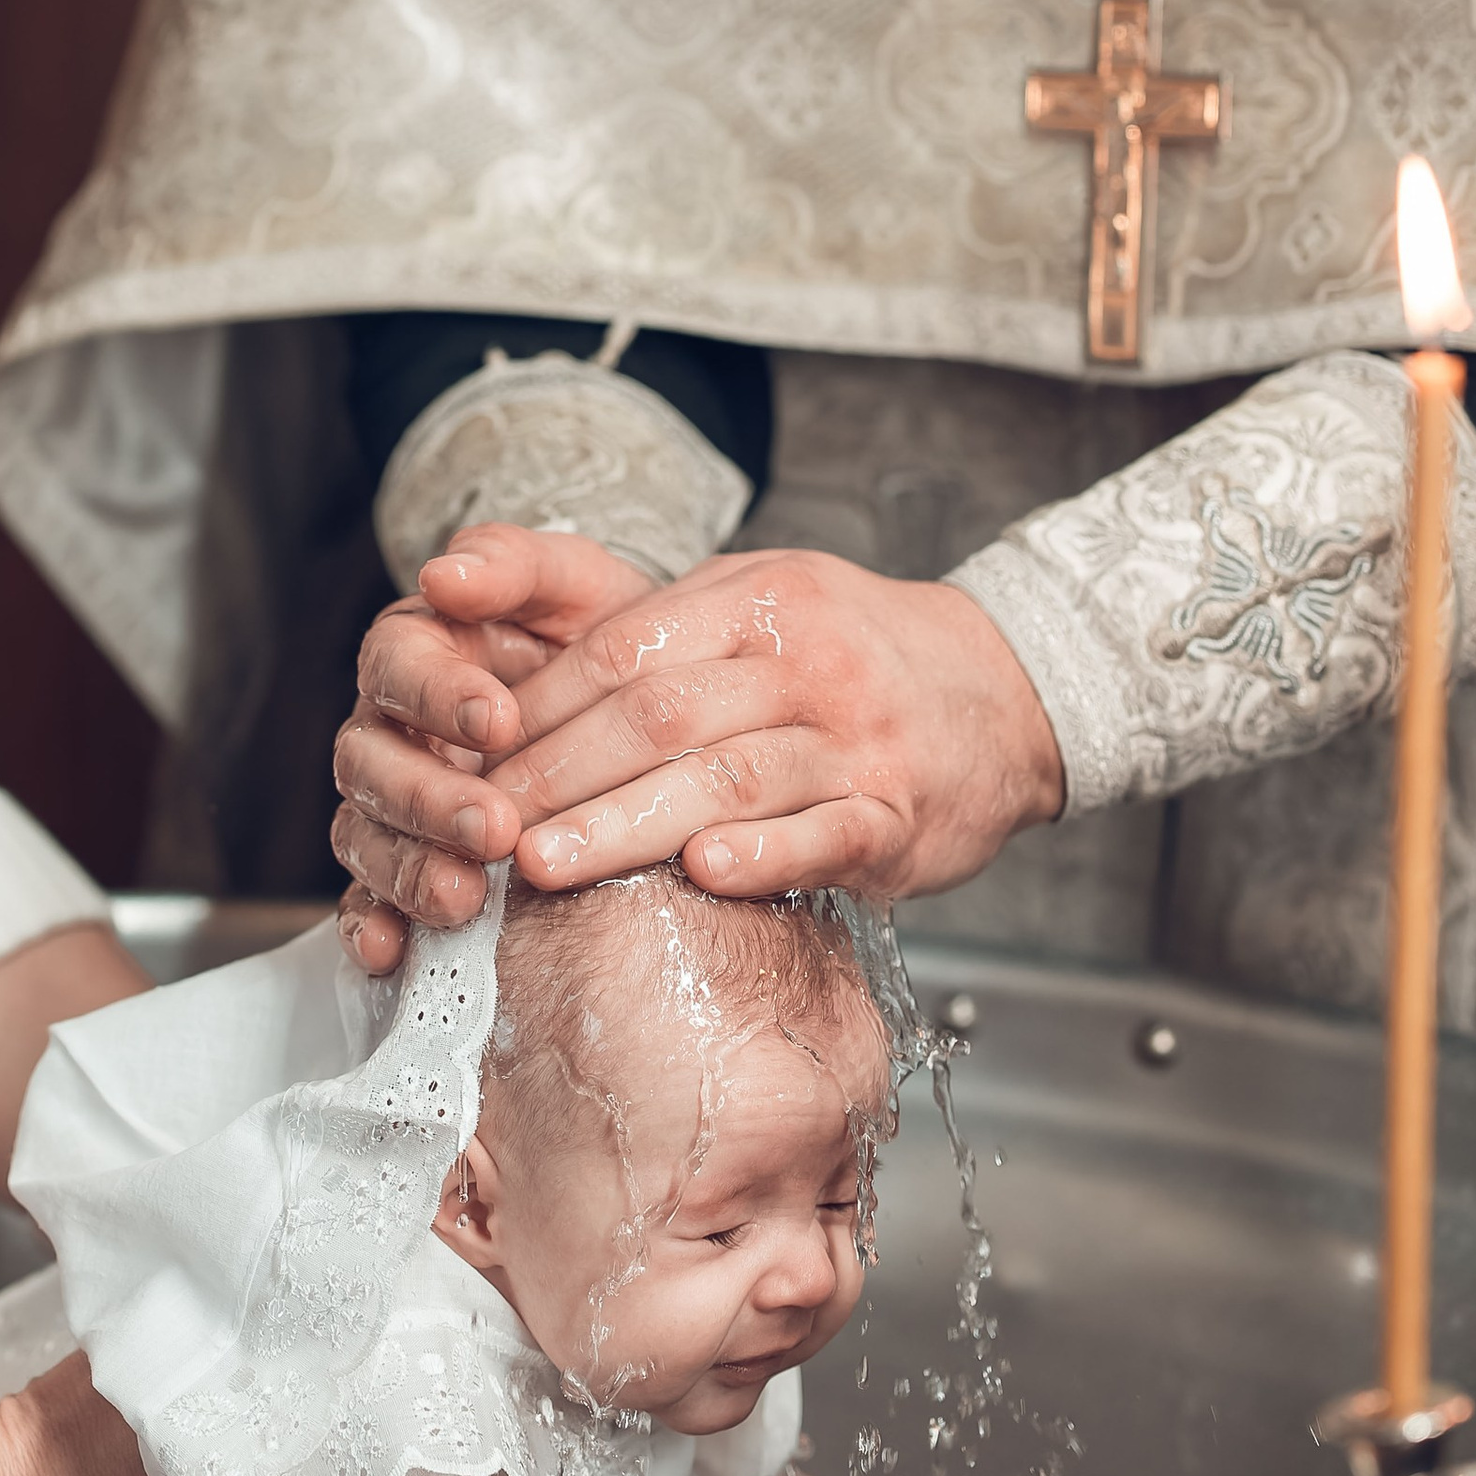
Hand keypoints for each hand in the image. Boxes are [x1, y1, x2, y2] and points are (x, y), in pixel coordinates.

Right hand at [331, 529, 658, 973]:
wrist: (645, 716)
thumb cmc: (605, 642)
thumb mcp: (576, 586)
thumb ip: (513, 564)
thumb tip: (442, 573)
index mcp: (418, 653)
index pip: (397, 666)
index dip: (437, 694)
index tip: (501, 718)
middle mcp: (391, 730)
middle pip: (369, 763)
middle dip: (428, 798)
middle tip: (496, 827)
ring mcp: (392, 807)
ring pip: (364, 836)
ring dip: (407, 868)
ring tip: (467, 896)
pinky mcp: (403, 870)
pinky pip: (366, 902)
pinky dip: (372, 925)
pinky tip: (390, 951)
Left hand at [486, 546, 1063, 906]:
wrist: (1001, 691)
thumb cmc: (849, 651)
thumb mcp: (758, 599)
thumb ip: (654, 628)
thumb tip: (520, 661)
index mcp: (760, 599)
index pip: (625, 649)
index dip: (540, 705)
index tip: (473, 752)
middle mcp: (809, 662)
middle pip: (660, 716)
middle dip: (558, 773)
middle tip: (481, 819)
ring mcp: (857, 741)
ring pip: (726, 781)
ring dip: (624, 827)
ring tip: (543, 865)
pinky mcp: (896, 816)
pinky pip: (822, 837)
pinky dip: (760, 858)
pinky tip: (699, 877)